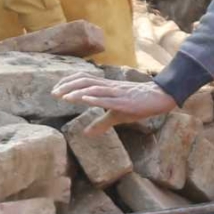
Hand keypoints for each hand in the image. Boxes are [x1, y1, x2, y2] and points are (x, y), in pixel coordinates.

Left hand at [51, 74, 175, 121]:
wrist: (159, 97)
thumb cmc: (138, 104)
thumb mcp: (117, 115)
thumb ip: (101, 123)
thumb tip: (86, 133)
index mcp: (106, 88)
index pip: (83, 80)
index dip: (68, 83)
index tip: (55, 90)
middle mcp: (109, 87)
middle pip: (85, 81)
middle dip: (67, 86)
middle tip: (53, 93)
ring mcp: (116, 93)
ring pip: (94, 88)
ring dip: (78, 92)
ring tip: (64, 97)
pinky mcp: (125, 101)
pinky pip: (108, 98)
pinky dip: (95, 98)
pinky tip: (85, 98)